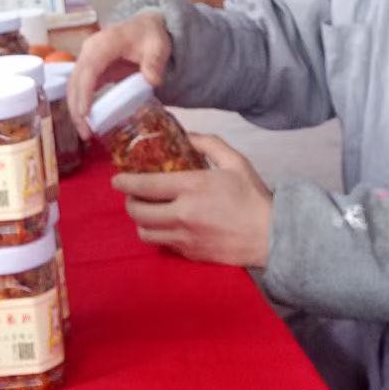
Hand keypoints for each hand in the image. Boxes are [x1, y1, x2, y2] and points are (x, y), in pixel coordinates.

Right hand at [67, 11, 172, 139]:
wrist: (146, 27)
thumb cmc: (150, 37)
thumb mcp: (158, 46)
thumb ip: (155, 62)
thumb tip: (151, 80)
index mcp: (104, 43)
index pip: (89, 69)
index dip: (85, 92)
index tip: (85, 114)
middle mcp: (89, 50)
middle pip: (75, 80)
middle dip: (76, 107)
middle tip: (85, 133)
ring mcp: (87, 58)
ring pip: (73, 85)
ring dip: (75, 109)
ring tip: (85, 133)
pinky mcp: (89, 68)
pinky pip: (79, 87)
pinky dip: (79, 104)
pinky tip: (86, 122)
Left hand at [113, 133, 273, 268]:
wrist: (272, 237)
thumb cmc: (252, 197)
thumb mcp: (234, 161)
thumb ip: (207, 144)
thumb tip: (186, 134)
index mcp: (192, 188)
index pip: (146, 185)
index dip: (125, 182)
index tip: (116, 179)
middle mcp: (183, 214)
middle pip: (138, 212)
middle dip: (129, 202)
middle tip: (132, 194)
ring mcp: (185, 238)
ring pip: (145, 233)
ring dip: (141, 221)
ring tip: (148, 211)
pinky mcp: (191, 254)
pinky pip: (164, 245)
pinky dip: (159, 234)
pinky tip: (167, 224)